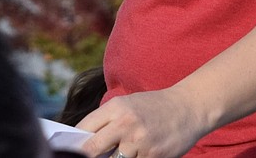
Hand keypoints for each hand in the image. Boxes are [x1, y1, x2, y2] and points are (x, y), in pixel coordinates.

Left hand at [77, 88, 207, 157]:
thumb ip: (106, 120)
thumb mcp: (128, 104)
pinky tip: (134, 155)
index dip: (73, 142)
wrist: (188, 108)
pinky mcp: (153, 157)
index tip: (67, 150)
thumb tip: (82, 140)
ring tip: (118, 152)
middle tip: (84, 157)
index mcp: (116, 107)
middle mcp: (126, 124)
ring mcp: (139, 142)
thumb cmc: (153, 107)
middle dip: (85, 156)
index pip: (84, 128)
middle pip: (92, 149)